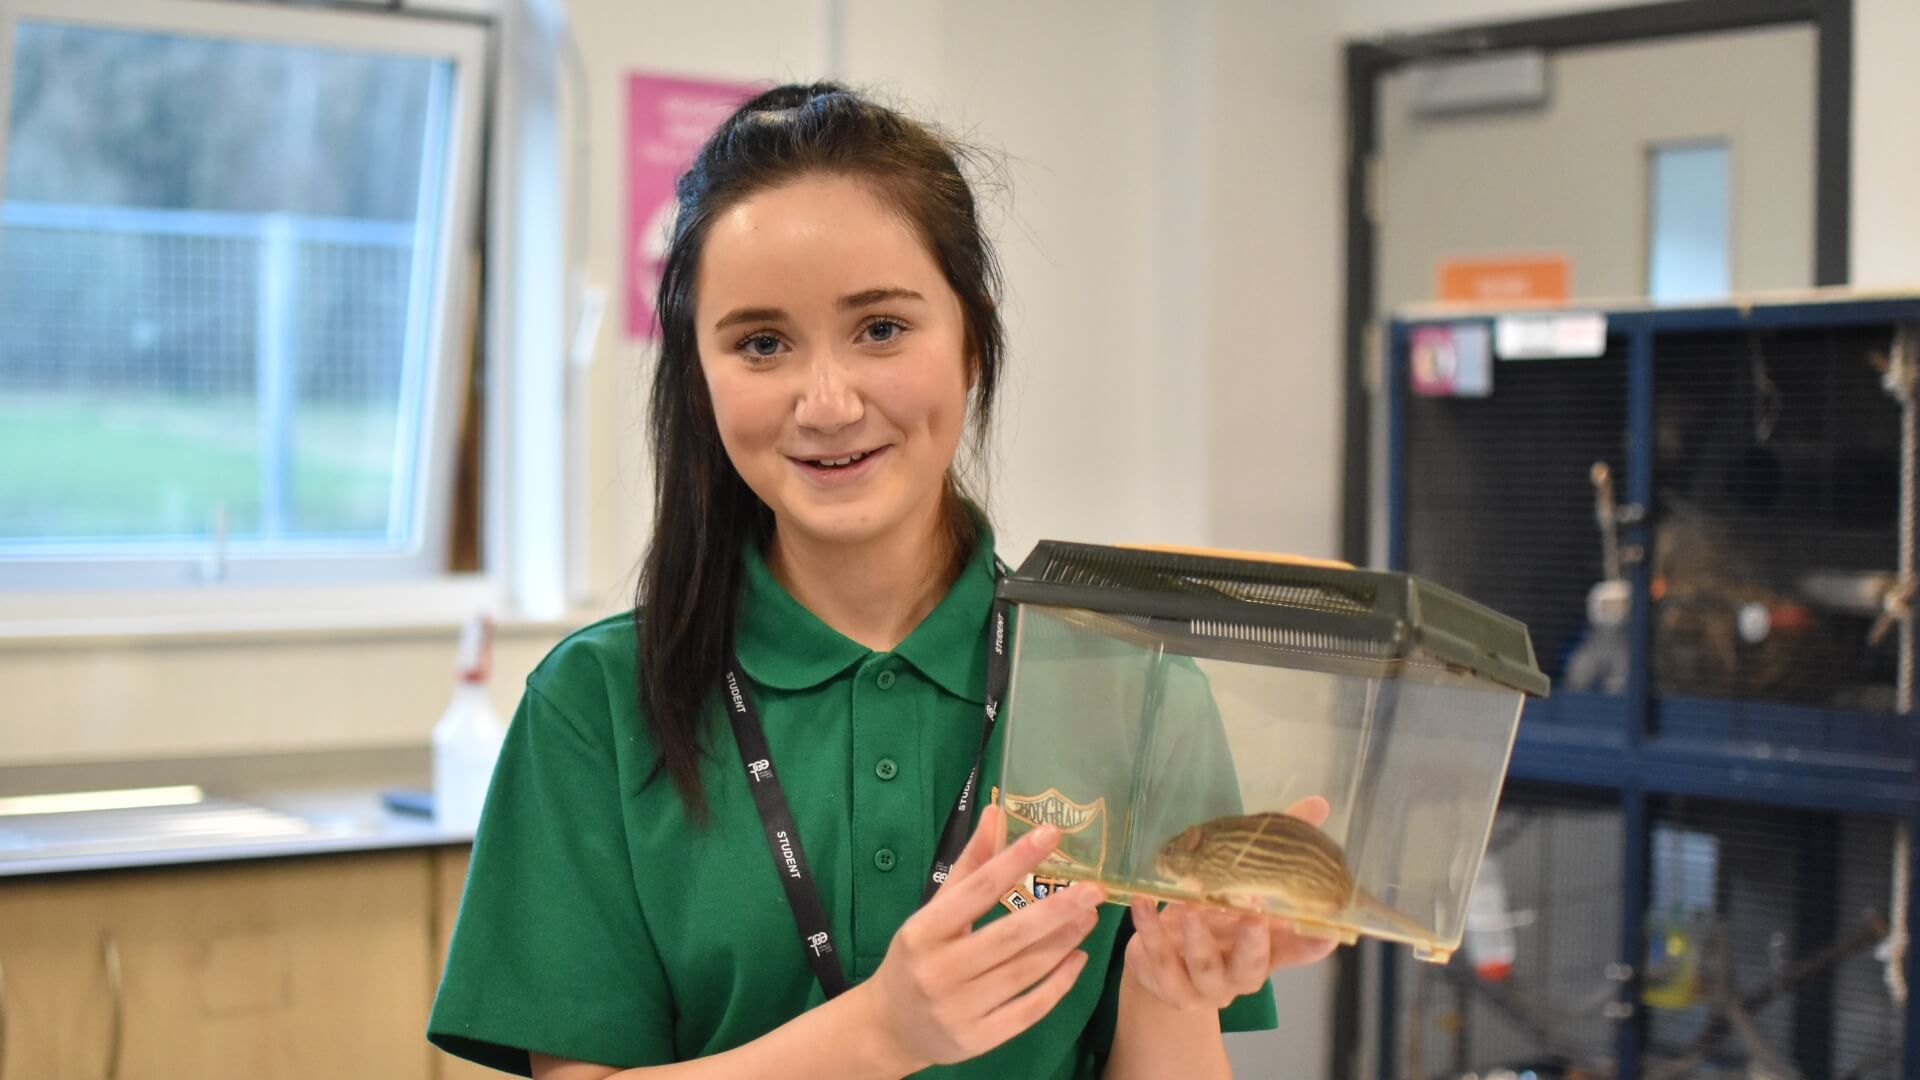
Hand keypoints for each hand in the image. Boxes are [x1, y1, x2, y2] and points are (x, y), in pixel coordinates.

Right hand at [857, 804, 1108, 1072]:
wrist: (891, 1027)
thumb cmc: (918, 956)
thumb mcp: (933, 910)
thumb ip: (969, 865)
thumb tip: (996, 812)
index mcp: (924, 931)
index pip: (977, 890)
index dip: (1016, 860)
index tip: (1052, 835)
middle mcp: (939, 970)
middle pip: (1008, 936)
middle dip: (1056, 911)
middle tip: (1094, 890)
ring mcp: (958, 1009)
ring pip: (1024, 972)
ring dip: (1063, 943)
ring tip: (1089, 917)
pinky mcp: (977, 1040)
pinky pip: (1028, 1010)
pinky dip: (1057, 984)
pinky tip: (1077, 959)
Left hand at [1121, 796, 1340, 1010]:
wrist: (1164, 968)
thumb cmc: (1212, 919)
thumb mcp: (1240, 885)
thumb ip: (1274, 848)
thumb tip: (1317, 804)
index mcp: (1266, 950)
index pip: (1298, 950)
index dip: (1314, 943)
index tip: (1330, 930)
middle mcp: (1240, 973)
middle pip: (1252, 965)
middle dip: (1253, 942)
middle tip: (1254, 915)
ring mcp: (1204, 985)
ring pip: (1204, 967)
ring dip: (1198, 938)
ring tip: (1191, 909)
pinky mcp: (1168, 985)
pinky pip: (1158, 959)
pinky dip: (1150, 930)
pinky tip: (1143, 902)